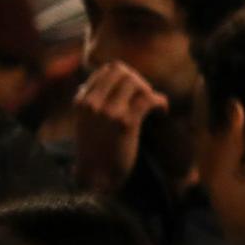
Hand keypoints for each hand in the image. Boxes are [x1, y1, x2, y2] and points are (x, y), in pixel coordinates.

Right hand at [73, 61, 166, 193]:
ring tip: (153, 106)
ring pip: (136, 83)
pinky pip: (149, 99)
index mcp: (82, 100)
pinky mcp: (125, 122)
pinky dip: (160, 102)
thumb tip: (108, 73)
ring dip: (149, 91)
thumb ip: (95, 97)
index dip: (127, 75)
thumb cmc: (95, 148)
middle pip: (123, 72)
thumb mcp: (87, 119)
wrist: (96, 175)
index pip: (108, 69)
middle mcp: (92, 102)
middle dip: (140, 81)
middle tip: (146, 96)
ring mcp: (108, 111)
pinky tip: (162, 111)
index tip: (135, 88)